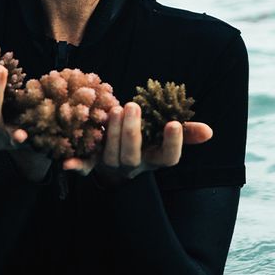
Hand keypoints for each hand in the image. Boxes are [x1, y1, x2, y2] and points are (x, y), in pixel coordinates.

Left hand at [60, 102, 213, 183]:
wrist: (113, 156)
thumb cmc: (143, 138)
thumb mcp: (162, 134)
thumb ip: (184, 131)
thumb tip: (208, 132)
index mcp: (153, 159)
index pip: (168, 158)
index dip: (172, 144)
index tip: (172, 124)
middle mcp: (132, 165)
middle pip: (133, 156)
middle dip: (132, 132)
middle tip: (132, 106)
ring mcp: (110, 166)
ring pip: (110, 155)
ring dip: (111, 134)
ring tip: (114, 109)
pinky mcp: (90, 163)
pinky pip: (83, 167)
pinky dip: (75, 166)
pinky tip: (66, 163)